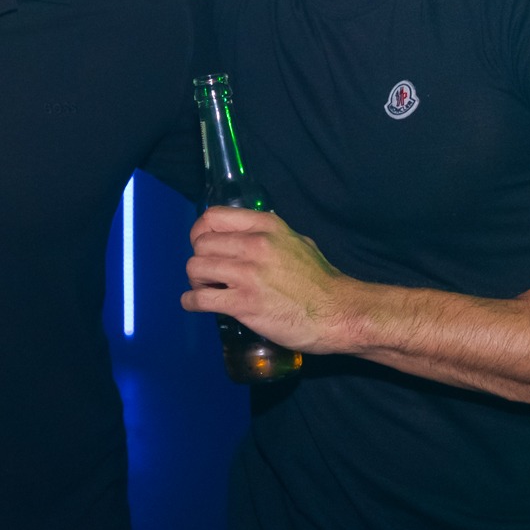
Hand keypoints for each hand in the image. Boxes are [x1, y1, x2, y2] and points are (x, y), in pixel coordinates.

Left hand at [181, 206, 355, 352]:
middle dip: (199, 260)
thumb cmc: (320, 280)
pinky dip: (190, 302)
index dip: (200, 232)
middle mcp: (254, 245)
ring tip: (206, 289)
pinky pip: (200, 299)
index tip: (202, 245)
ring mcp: (248, 275)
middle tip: (208, 275)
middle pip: (201, 244)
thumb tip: (248, 235)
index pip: (213, 217)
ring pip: (195, 269)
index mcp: (266, 226)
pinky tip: (195, 304)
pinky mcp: (244, 304)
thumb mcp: (297, 242)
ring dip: (195, 281)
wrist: (339, 312)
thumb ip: (271, 235)